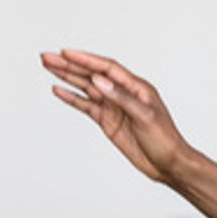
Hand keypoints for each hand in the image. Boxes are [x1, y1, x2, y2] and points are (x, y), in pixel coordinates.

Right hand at [41, 50, 190, 182]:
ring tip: (48, 66)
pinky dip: (72, 98)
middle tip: (47, 57)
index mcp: (137, 88)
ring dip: (68, 77)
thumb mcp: (145, 117)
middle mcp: (124, 94)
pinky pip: (86, 106)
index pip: (107, 68)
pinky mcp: (108, 121)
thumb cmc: (165, 140)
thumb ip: (121, 98)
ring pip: (87, 88)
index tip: (66, 53)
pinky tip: (58, 90)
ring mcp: (114, 107)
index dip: (86, 59)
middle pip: (93, 75)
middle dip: (70, 65)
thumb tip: (99, 80)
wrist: (169, 164)